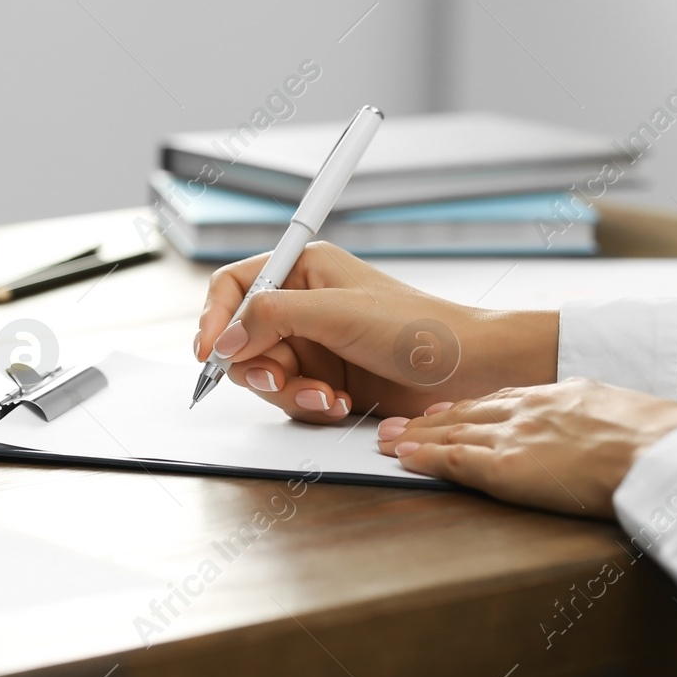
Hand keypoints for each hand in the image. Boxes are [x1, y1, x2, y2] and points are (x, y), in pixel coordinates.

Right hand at [194, 241, 557, 423]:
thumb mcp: (336, 313)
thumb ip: (271, 318)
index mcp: (303, 270)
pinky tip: (337, 404)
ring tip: (323, 396)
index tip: (209, 352)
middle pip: (242, 339)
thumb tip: (222, 339)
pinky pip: (292, 399)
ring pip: (264, 375)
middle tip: (278, 380)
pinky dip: (308, 406)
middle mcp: (303, 305)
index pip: (234, 287)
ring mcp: (314, 345)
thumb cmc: (417, 328)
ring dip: (288, 392)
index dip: (213, 319)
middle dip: (258, 366)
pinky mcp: (327, 379)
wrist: (467, 370)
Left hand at [375, 379, 676, 516]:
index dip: (471, 406)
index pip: (504, 399)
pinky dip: (426, 458)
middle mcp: (531, 408)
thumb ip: (600, 417)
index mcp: (562, 394)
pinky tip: (404, 459)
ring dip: (417, 437)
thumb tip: (605, 425)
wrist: (663, 453)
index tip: (447, 410)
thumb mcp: (626, 413)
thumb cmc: (662, 440)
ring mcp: (516, 435)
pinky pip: (456, 461)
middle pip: (469, 412)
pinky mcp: (507, 467)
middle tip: (401, 422)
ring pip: (453, 433)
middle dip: (432, 419)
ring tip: (387, 440)